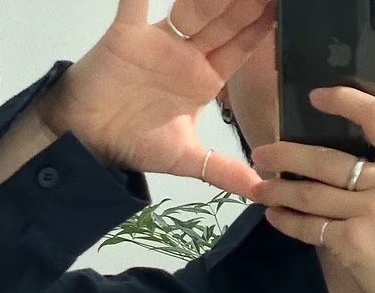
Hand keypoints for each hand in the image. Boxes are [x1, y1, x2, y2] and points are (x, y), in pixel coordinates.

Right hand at [36, 0, 273, 199]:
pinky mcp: (127, 34)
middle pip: (223, 21)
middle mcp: (186, 55)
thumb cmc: (136, 142)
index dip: (262, 27)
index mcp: (204, 79)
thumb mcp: (187, 160)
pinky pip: (135, 3)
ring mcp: (159, 41)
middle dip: (246, 3)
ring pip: (192, 7)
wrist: (90, 138)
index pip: (241, 47)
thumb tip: (260, 192)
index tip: (284, 9)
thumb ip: (223, 171)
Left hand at [251, 86, 374, 292]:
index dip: (343, 100)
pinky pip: (310, 226)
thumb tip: (335, 159)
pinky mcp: (354, 242)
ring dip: (277, 190)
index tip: (314, 96)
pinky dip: (288, 221)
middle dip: (284, 155)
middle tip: (259, 154)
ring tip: (258, 188)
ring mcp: (372, 212)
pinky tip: (275, 216)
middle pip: (325, 159)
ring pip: (311, 193)